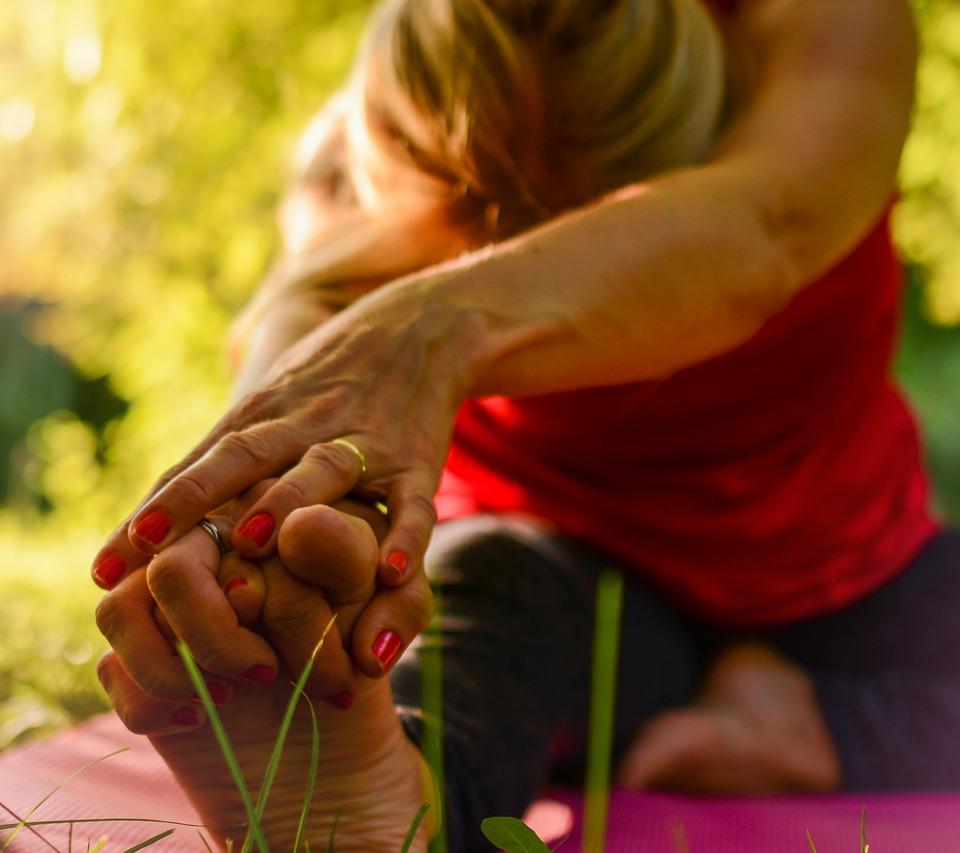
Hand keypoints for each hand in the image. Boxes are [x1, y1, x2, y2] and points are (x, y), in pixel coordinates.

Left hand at [91, 279, 476, 597]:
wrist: (419, 326)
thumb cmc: (330, 379)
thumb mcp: (272, 402)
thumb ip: (222, 460)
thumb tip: (153, 529)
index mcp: (263, 416)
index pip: (195, 466)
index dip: (149, 514)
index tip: (101, 569)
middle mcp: (303, 425)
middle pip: (240, 459)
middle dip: (191, 501)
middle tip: (146, 549)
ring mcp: (362, 441)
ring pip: (322, 471)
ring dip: (285, 503)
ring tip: (249, 542)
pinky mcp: (416, 460)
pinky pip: (413, 502)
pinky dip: (406, 535)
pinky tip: (392, 572)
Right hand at [98, 502, 435, 850]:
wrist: (347, 725)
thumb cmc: (371, 631)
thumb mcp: (389, 592)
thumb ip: (349, 554)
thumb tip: (298, 526)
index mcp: (257, 509)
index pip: (221, 522)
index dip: (244, 559)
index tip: (258, 611)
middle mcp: (201, 546)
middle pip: (169, 567)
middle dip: (212, 632)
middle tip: (264, 673)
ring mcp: (163, 601)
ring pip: (120, 607)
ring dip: (168, 664)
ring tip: (231, 695)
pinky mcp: (141, 655)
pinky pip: (114, 666)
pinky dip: (148, 699)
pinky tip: (197, 716)